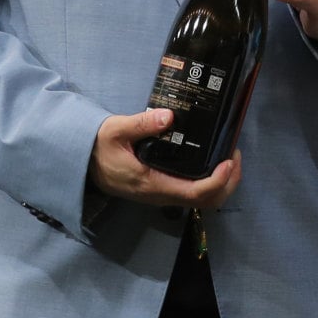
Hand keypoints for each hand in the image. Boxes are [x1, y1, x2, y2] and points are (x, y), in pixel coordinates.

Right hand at [90, 108, 241, 208]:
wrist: (81, 163)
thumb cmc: (98, 147)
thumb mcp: (115, 130)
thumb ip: (141, 124)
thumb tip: (168, 116)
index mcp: (151, 183)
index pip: (194, 193)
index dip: (218, 180)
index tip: (229, 160)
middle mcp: (160, 195)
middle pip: (205, 201)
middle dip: (228, 182)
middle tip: (235, 155)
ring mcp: (161, 195)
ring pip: (201, 200)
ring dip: (222, 183)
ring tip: (229, 157)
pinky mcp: (161, 190)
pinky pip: (192, 194)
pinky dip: (211, 182)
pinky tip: (213, 161)